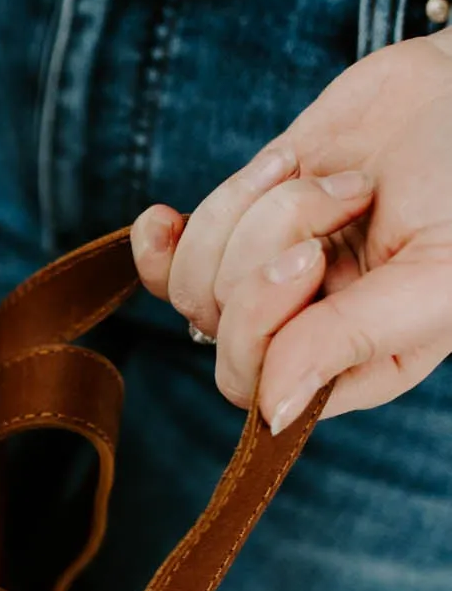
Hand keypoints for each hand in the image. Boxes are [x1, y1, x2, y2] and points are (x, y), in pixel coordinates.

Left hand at [130, 30, 451, 432]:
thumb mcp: (434, 275)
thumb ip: (350, 340)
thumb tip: (272, 414)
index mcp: (356, 363)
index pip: (256, 386)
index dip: (261, 323)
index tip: (314, 256)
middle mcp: (306, 330)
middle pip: (220, 326)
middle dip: (263, 251)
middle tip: (346, 197)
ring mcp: (267, 275)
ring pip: (194, 281)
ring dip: (252, 209)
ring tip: (332, 175)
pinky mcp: (240, 224)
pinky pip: (167, 257)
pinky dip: (168, 232)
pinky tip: (165, 216)